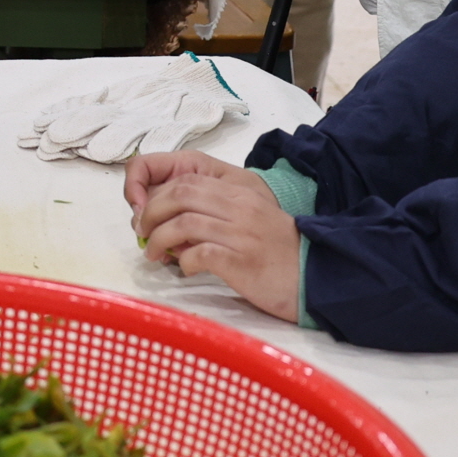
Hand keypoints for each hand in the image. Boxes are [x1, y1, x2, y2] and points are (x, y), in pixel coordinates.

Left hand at [126, 150, 299, 321]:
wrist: (315, 278)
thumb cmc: (276, 254)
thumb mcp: (248, 222)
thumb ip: (215, 214)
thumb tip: (170, 222)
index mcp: (239, 193)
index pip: (186, 178)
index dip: (156, 194)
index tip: (145, 213)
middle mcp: (240, 207)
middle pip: (179, 194)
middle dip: (150, 212)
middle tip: (142, 233)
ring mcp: (241, 233)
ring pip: (183, 222)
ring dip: (159, 239)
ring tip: (153, 254)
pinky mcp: (242, 261)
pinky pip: (200, 254)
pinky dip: (184, 261)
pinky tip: (185, 269)